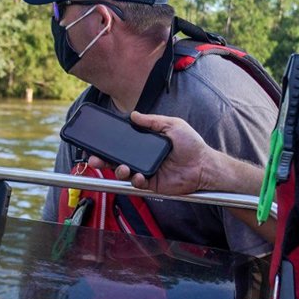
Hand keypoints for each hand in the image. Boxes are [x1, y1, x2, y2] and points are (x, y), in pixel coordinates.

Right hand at [89, 112, 215, 195]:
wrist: (204, 165)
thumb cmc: (191, 144)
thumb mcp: (172, 125)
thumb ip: (152, 121)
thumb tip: (134, 114)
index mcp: (147, 144)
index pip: (123, 144)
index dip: (110, 144)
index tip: (98, 143)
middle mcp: (144, 158)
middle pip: (118, 160)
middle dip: (103, 161)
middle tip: (94, 159)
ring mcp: (147, 171)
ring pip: (124, 173)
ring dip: (118, 170)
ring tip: (122, 167)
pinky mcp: (152, 184)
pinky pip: (137, 183)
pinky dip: (134, 180)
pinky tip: (137, 175)